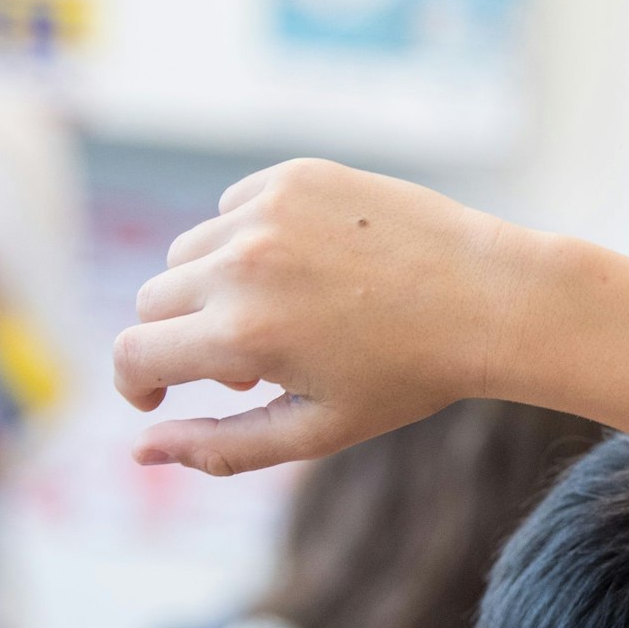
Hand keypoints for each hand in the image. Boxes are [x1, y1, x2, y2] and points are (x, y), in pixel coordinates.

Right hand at [116, 159, 628, 475]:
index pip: (133, 353)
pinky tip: (314, 267)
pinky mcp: (295, 175)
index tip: (158, 395)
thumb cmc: (411, 376)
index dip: (136, 382)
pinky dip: (252, 238)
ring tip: (290, 316)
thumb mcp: (318, 429)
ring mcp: (268, 211)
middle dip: (185, 336)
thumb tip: (139, 452)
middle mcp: (243, 264)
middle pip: (156, 301)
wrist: (495, 299)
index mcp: (243, 337)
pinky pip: (235, 207)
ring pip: (191, 252)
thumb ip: (222, 447)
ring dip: (216, 286)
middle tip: (256, 364)